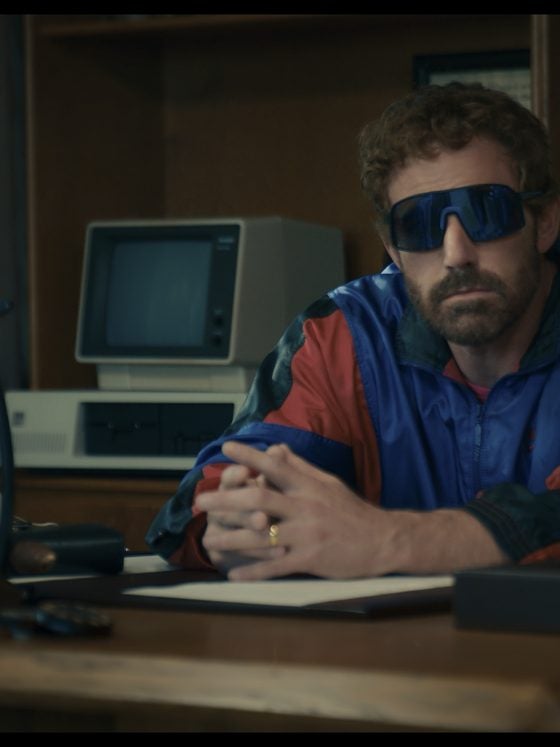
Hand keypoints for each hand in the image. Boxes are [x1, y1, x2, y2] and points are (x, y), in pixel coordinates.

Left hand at [196, 441, 389, 579]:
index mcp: (309, 486)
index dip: (250, 456)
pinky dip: (254, 571)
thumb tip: (276, 449)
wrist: (383, 540)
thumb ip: (300, 468)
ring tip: (208, 540)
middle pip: (260, 500)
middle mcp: (306, 507)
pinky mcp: (312, 559)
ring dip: (232, 538)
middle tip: (201, 500)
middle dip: (226, 500)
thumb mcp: (328, 483)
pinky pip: (277, 566)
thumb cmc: (352, 511)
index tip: (227, 447)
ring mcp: (308, 534)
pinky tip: (235, 574)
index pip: (275, 466)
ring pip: (263, 536)